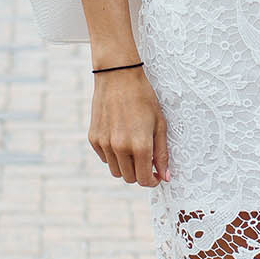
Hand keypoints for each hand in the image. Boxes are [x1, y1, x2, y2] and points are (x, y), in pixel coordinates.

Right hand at [88, 68, 170, 186]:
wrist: (118, 77)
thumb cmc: (144, 98)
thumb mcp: (160, 124)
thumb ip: (162, 153)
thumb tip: (165, 176)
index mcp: (140, 145)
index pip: (144, 180)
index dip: (153, 181)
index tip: (157, 176)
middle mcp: (120, 147)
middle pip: (130, 178)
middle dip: (140, 174)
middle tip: (147, 161)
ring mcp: (104, 144)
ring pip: (116, 171)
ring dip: (126, 166)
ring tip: (133, 148)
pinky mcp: (94, 138)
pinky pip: (105, 158)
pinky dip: (113, 155)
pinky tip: (120, 138)